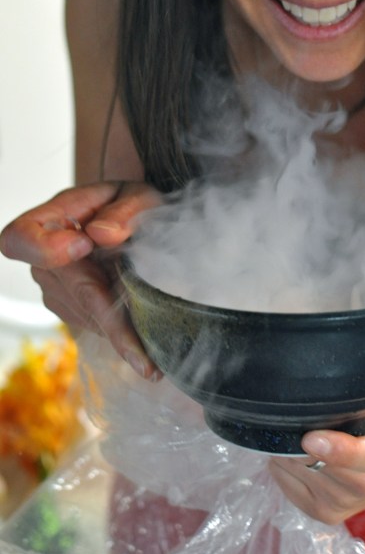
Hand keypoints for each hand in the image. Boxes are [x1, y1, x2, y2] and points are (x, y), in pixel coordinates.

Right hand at [0, 182, 162, 378]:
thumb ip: (123, 211)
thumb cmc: (129, 204)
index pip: (20, 238)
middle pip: (70, 290)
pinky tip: (146, 341)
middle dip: (110, 322)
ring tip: (156, 352)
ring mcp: (55, 288)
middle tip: (143, 357)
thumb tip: (103, 234)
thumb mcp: (136, 196)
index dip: (46, 248)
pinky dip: (120, 332)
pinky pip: (93, 324)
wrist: (130, 220)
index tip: (85, 245)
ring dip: (121, 330)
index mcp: (52, 219)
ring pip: (85, 314)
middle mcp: (45, 259)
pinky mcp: (70, 309)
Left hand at [268, 397, 364, 523]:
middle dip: (294, 438)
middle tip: (290, 413)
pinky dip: (284, 466)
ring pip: (295, 471)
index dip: (336, 449)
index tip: (311, 436)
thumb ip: (362, 389)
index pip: (362, 458)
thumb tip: (329, 359)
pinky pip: (286, 485)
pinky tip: (298, 451)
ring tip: (301, 431)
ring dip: (286, 449)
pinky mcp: (326, 514)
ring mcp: (345, 503)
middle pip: (315, 463)